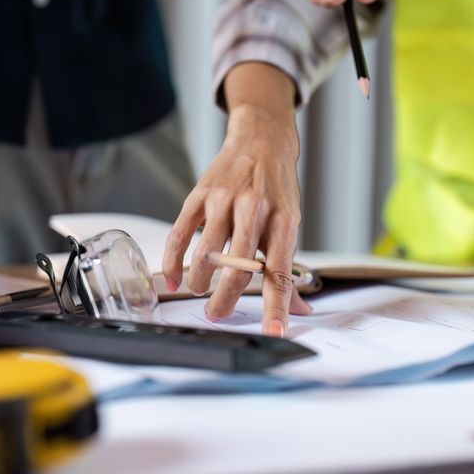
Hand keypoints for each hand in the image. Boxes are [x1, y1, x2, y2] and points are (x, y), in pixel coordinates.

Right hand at [162, 100, 309, 336]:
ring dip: (200, 281)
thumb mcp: (290, 224)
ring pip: (207, 253)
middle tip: (218, 314)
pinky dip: (174, 262)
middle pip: (239, 267)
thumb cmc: (277, 189)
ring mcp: (225, 201)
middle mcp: (255, 210)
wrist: (261, 141)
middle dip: (225, 299)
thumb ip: (289, 270)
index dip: (277, 307)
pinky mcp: (200, 194)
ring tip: (200, 291)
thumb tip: (299, 311)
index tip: (275, 332)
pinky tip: (174, 278)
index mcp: (283, 222)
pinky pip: (180, 234)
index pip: (279, 273)